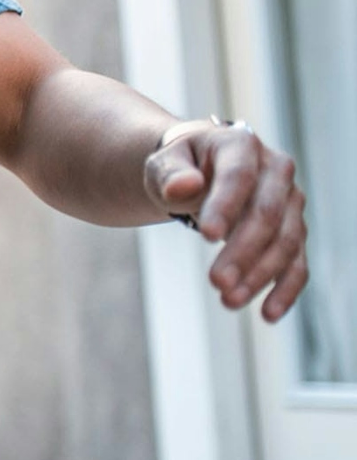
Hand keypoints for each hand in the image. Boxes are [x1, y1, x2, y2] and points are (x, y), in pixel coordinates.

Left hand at [147, 120, 308, 322]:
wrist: (198, 169)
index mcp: (241, 145)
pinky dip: (286, 289)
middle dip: (243, 251)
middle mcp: (276, 171)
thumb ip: (169, 174)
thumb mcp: (163, 163)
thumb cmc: (179, 166)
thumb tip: (183, 187)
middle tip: (216, 282)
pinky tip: (268, 314)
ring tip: (229, 301)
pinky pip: (297, 263)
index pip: (238, 178)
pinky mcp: (293, 231)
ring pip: (286, 242)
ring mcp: (290, 202)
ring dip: (261, 275)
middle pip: (267, 214)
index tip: (206, 237)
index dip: (225, 207)